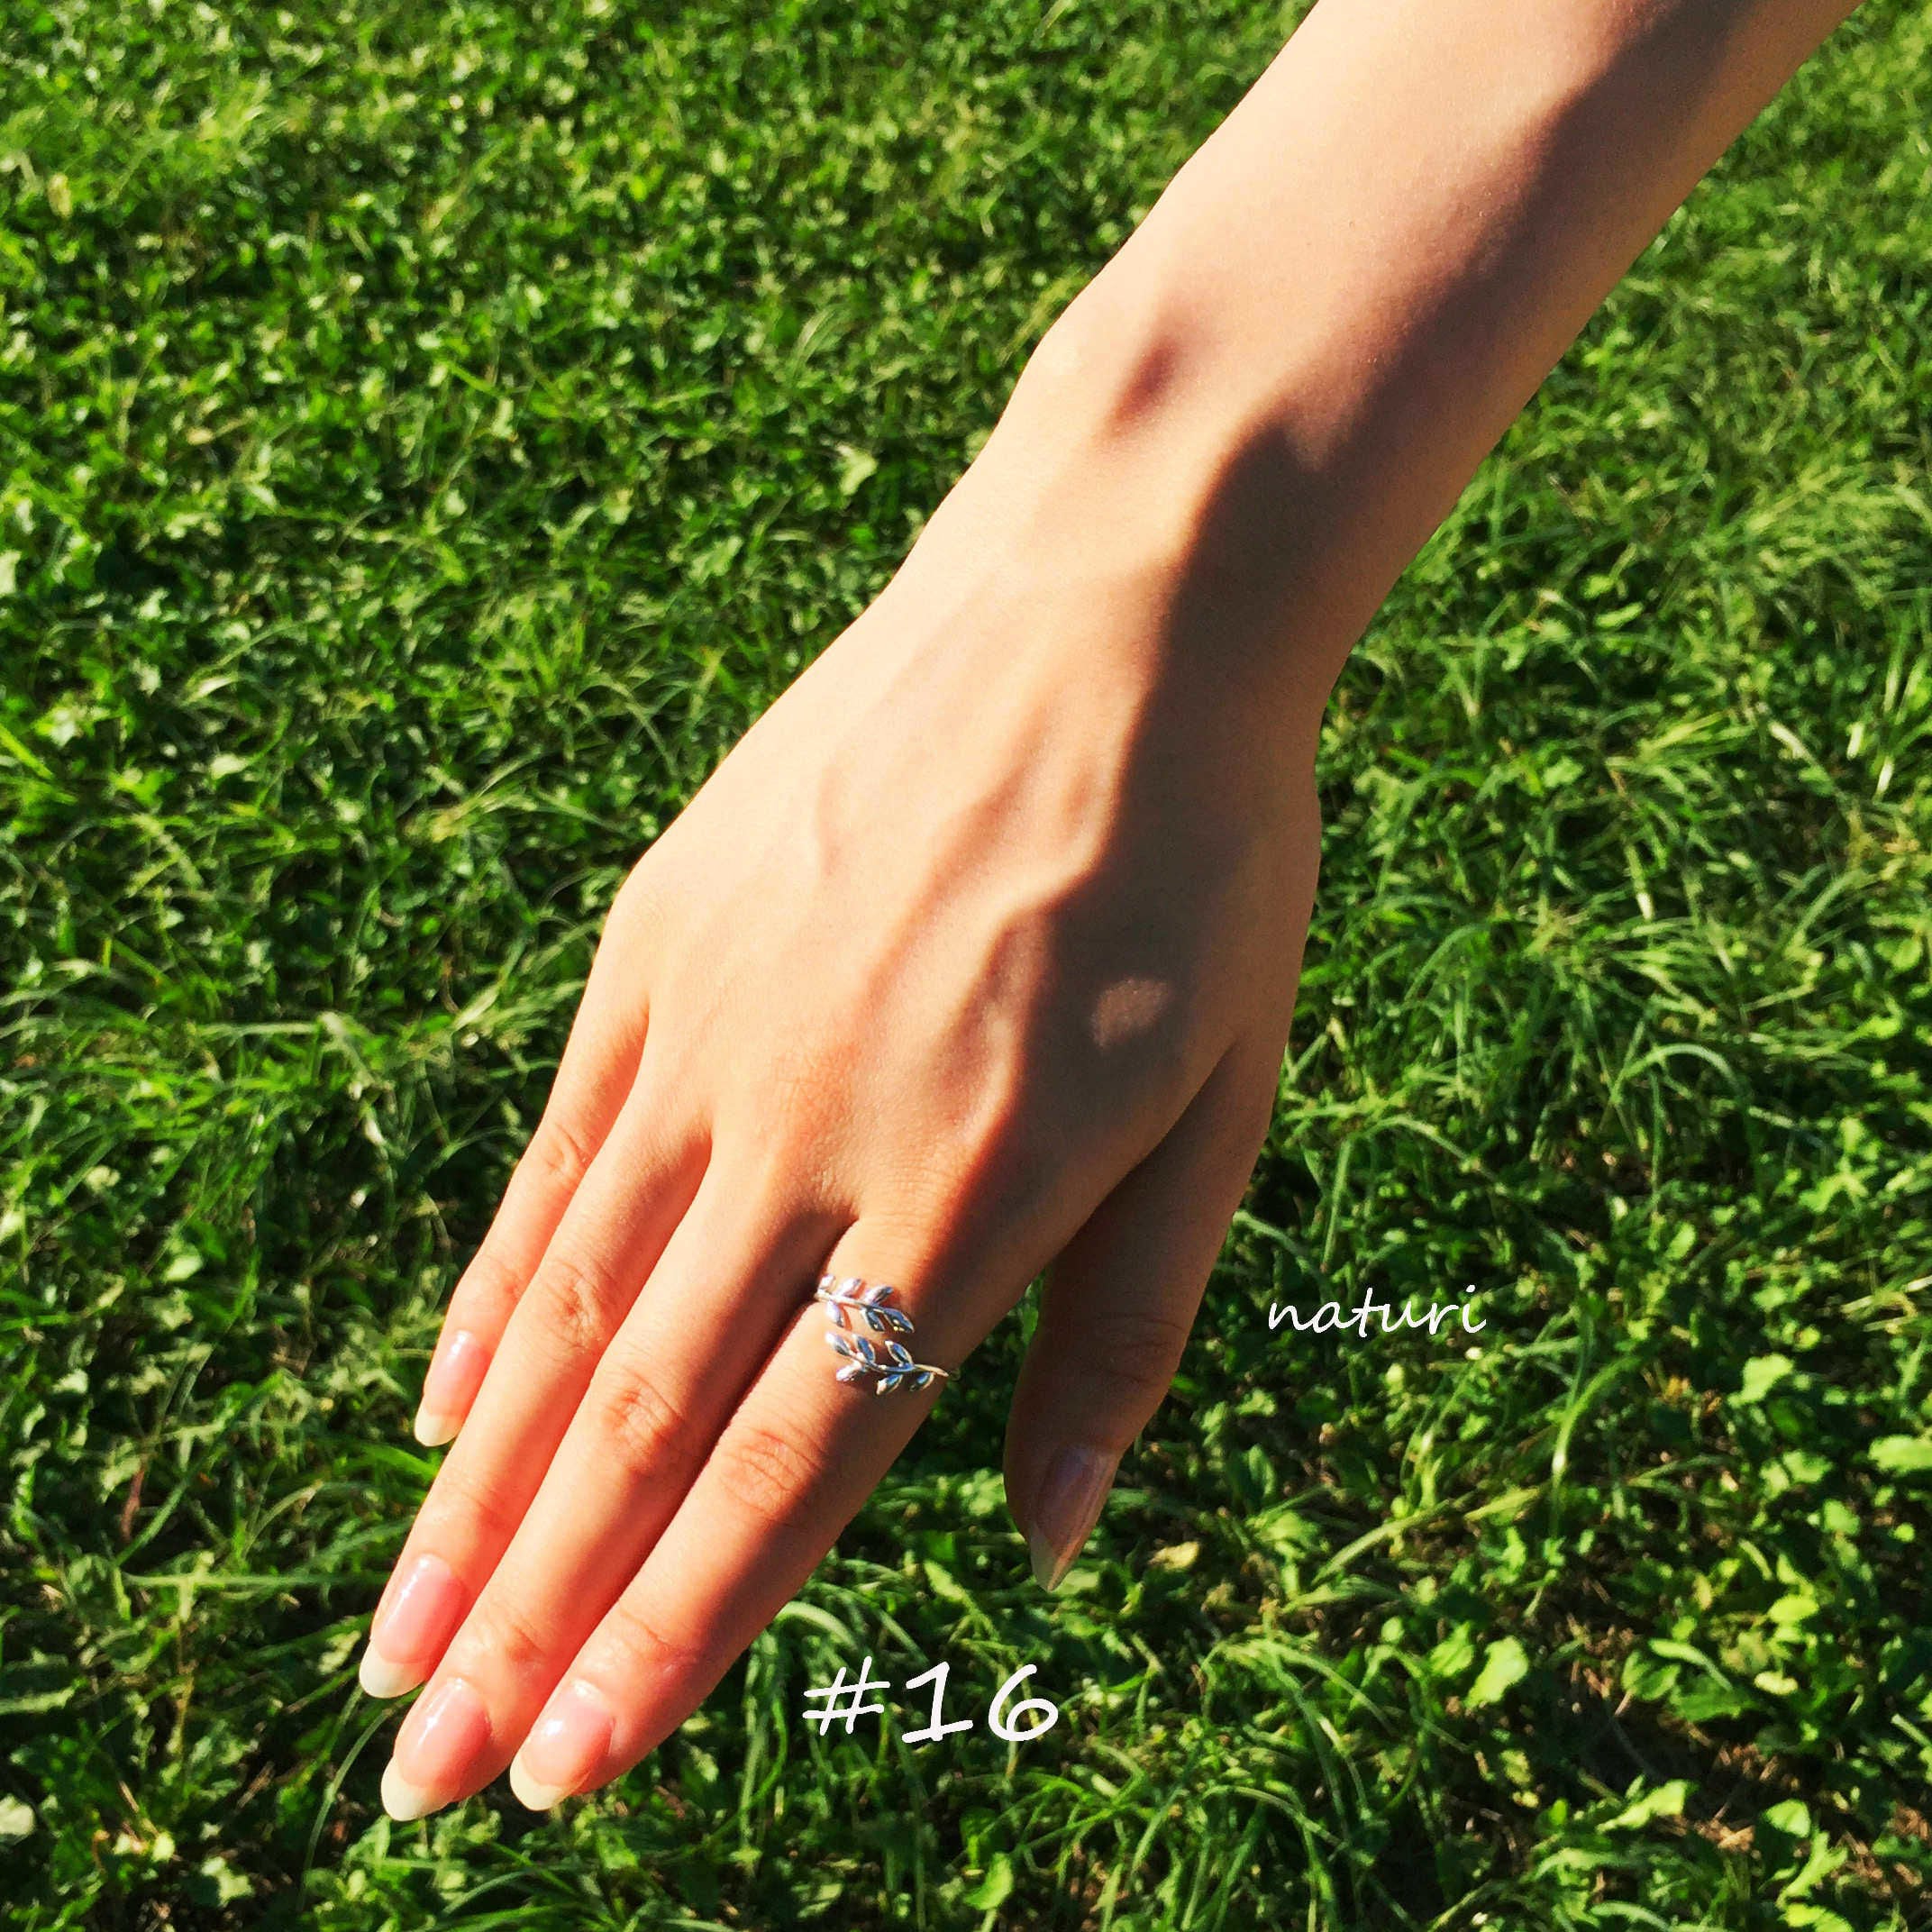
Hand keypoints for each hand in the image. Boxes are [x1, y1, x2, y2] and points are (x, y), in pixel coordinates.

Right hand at [356, 312, 1325, 1816]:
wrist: (1112, 600)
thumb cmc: (1203, 862)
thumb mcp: (1221, 1103)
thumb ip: (1130, 1331)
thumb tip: (1050, 1542)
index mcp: (982, 1187)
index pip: (798, 1468)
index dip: (682, 1636)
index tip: (580, 1768)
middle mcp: (822, 1127)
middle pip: (649, 1422)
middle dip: (535, 1620)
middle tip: (430, 1778)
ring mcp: (721, 1028)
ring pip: (569, 1309)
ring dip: (477, 1496)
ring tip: (398, 1642)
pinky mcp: (664, 940)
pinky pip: (558, 1157)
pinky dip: (490, 1302)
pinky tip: (440, 1416)